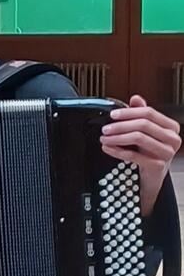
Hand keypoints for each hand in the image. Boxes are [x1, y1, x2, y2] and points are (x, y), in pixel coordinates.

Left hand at [101, 95, 181, 216]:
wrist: (151, 177)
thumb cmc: (149, 153)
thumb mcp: (145, 132)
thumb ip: (141, 114)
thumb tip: (136, 98)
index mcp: (171, 127)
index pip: (149, 113)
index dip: (129, 112)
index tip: (112, 115)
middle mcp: (172, 138)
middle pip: (143, 124)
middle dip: (120, 125)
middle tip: (105, 128)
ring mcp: (167, 152)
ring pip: (138, 138)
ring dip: (117, 137)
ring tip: (104, 138)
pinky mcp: (158, 165)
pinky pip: (133, 155)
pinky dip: (117, 150)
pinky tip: (107, 148)